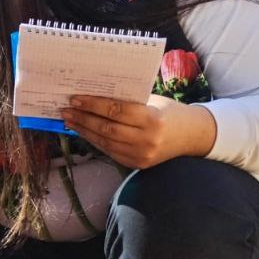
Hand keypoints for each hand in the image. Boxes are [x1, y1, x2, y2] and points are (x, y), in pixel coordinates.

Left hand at [61, 93, 216, 169]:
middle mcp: (146, 139)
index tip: (75, 99)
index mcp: (152, 119)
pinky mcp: (137, 164)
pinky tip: (84, 132)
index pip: (116, 111)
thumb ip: (128, 101)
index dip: (93, 105)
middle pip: (107, 128)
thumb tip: (95, 94)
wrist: (192, 136)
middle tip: (66, 110)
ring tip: (70, 121)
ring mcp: (141, 155)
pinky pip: (110, 152)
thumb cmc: (169, 112)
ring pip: (105, 142)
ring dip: (84, 131)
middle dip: (83, 119)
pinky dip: (95, 141)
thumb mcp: (153, 101)